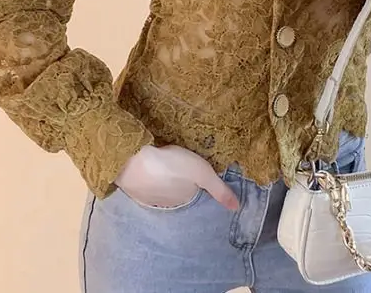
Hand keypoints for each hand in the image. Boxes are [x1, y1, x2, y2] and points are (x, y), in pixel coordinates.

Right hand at [114, 144, 239, 210]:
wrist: (133, 162)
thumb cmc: (172, 165)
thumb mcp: (202, 173)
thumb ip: (219, 189)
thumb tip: (237, 208)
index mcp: (185, 199)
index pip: (195, 191)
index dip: (196, 179)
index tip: (194, 167)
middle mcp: (168, 204)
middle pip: (178, 190)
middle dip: (180, 179)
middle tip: (180, 162)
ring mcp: (149, 197)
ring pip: (162, 188)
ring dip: (164, 178)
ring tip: (166, 163)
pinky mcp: (134, 188)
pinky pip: (146, 184)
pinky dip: (149, 176)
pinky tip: (149, 166)